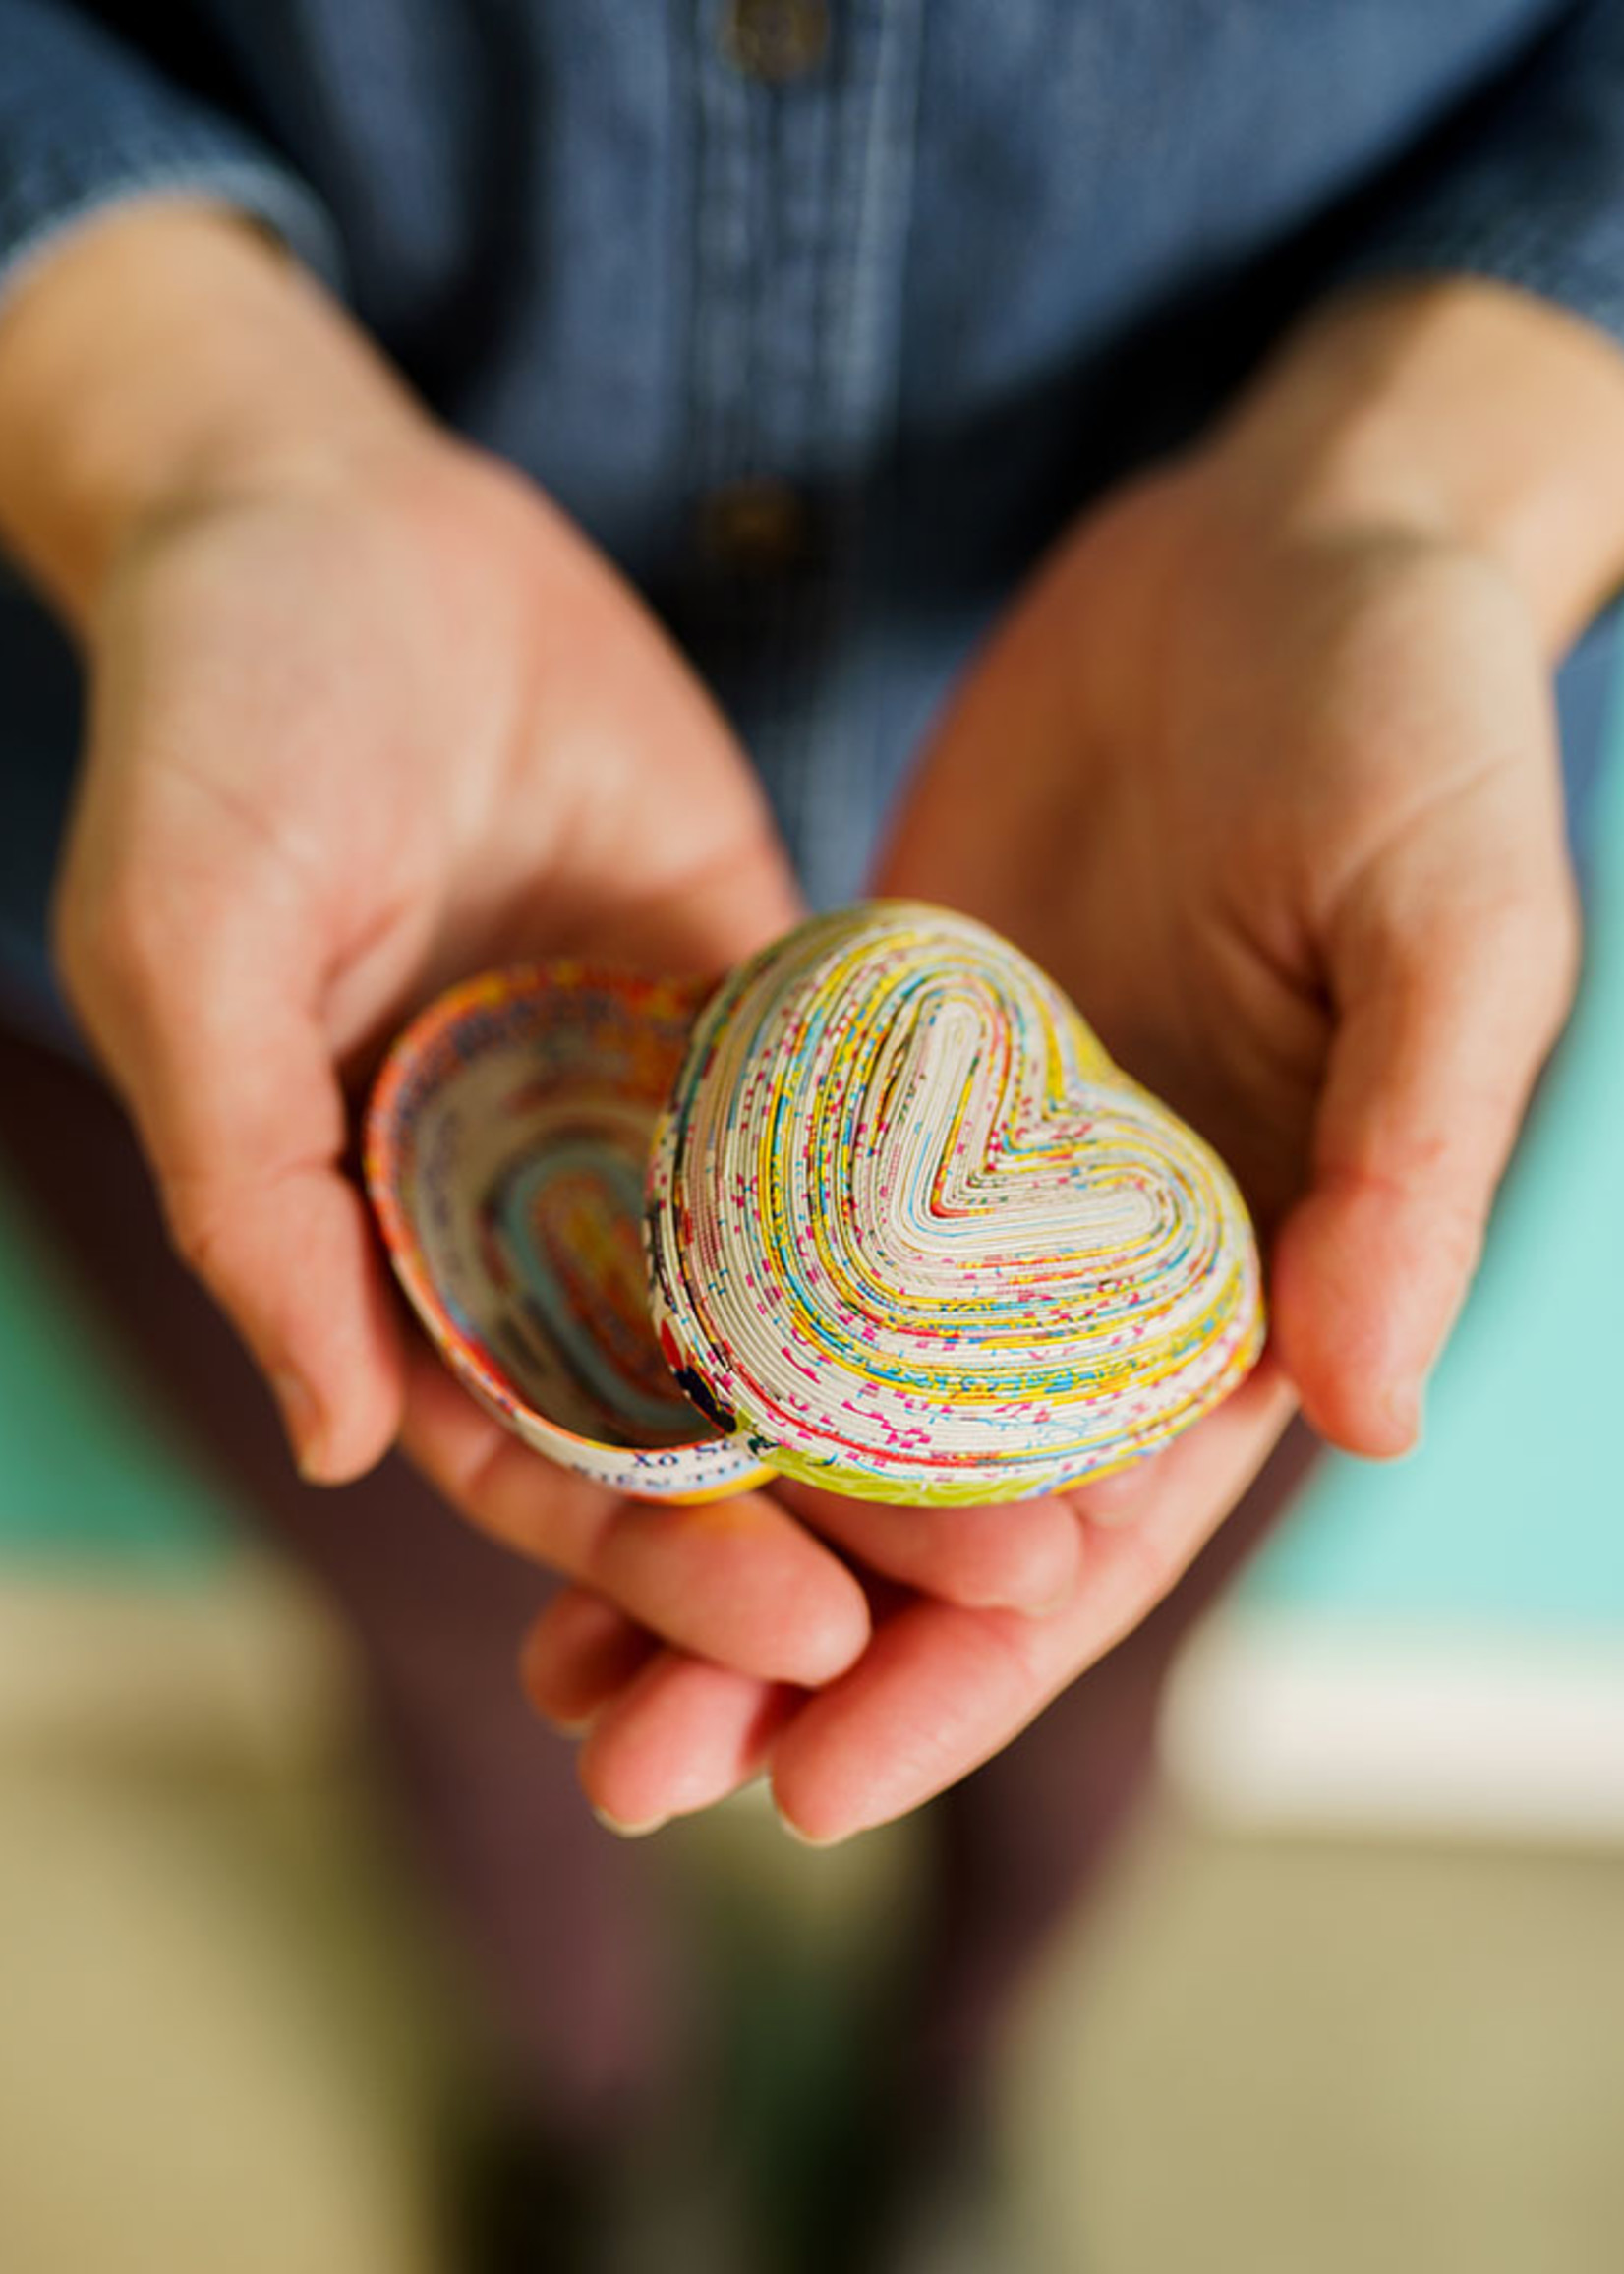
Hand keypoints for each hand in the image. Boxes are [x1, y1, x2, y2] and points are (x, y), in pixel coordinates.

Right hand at [4, 206, 1089, 1727]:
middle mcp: (530, 1202)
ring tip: (1083, 1481)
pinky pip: (862, 1121)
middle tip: (1015, 1589)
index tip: (810, 1640)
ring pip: (801, 1297)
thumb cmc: (216, 726)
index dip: (658, 1561)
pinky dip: (951, 1214)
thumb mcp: (190, 948)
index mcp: (387, 1237)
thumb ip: (254, 1196)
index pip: (534, 1450)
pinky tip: (1072, 1282)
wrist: (333, 511)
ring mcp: (651, 1104)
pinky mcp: (751, 995)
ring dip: (926, 1398)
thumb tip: (340, 1447)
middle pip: (698, 1409)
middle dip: (840, 1515)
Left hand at [522, 281, 1623, 1838]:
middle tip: (626, 1770)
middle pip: (918, 1510)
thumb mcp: (1447, 932)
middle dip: (784, 1652)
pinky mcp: (863, 1057)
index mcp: (1236, 1284)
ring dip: (691, 1529)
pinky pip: (750, 1216)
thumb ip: (1407, 1163)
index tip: (811, 1786)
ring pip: (812, 1397)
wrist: (1287, 544)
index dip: (959, 1673)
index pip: (1089, 1536)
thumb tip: (1358, 1408)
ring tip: (553, 1665)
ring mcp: (956, 1169)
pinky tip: (539, 1409)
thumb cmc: (1416, 728)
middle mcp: (1080, 1263)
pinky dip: (662, 1329)